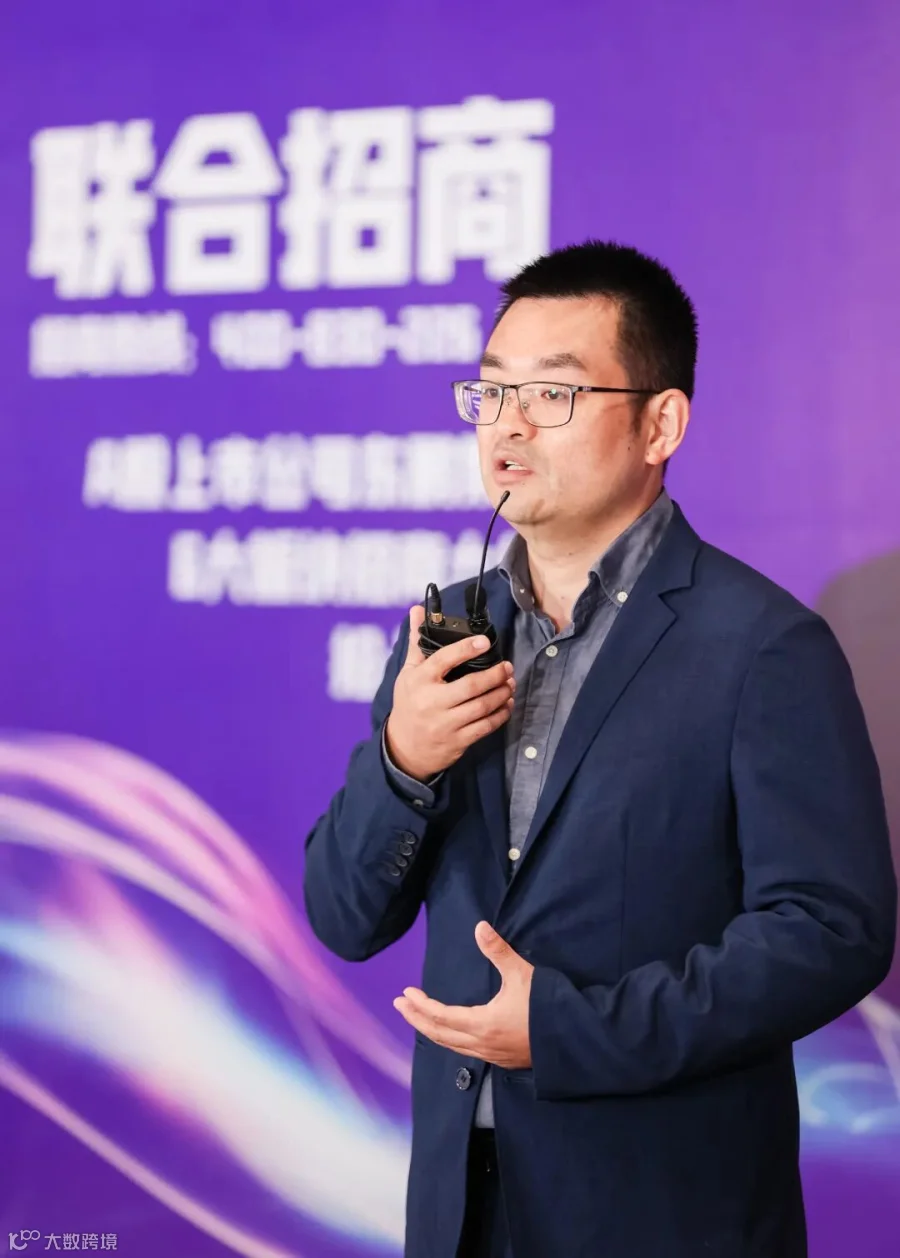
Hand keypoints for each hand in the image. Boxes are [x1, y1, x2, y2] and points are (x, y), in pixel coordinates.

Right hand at [385, 606, 514, 781]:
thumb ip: (417, 642)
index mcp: (419, 680)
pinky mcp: (457, 741)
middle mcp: (431, 702)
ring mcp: (445, 723)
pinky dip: (500, 715)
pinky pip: (485, 727)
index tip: (485, 642)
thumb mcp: (408, 673)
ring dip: (501, 694)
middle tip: (508, 667)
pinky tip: (507, 704)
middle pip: (471, 686)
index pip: (444, 659)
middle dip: (495, 675)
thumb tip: (417, 609)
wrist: (404, 748)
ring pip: (481, 707)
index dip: (466, 649)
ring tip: (511, 684)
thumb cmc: (409, 703)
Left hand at [393, 922, 533, 1068]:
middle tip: (399, 1005)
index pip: (440, 1016)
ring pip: (451, 1045)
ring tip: (418, 1019)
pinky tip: (451, 1034)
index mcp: (482, 1024)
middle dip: (416, 1019)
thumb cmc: (546, 1007)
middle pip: (439, 1034)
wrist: (574, 1040)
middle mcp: (482, 1044)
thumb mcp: (522, 974)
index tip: (405, 994)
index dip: (420, 1005)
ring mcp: (492, 1055)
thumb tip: (480, 927)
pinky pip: (466, 1051)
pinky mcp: (502, 1060)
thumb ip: (498, 951)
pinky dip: (449, 1040)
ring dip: (431, 1031)